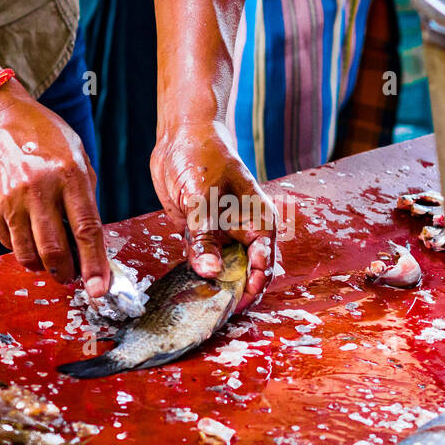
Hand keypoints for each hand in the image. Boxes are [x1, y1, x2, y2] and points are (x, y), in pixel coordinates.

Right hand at [0, 81, 108, 296]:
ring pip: (28, 254)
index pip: (86, 230)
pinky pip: (8, 244)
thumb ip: (85, 197)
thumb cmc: (43, 136)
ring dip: (43, 267)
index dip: (94, 265)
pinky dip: (22, 249)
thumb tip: (91, 241)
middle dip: (67, 272)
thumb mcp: (77, 157)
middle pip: (55, 250)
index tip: (98, 289)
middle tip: (71, 276)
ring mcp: (11, 200)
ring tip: (50, 262)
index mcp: (69, 175)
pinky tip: (29, 238)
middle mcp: (39, 189)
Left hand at [150, 121, 275, 310]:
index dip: (251, 287)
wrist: (181, 133)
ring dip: (211, 285)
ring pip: (220, 269)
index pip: (262, 264)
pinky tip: (184, 288)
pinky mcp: (198, 232)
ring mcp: (220, 232)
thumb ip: (205, 237)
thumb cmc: (203, 156)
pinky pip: (199, 258)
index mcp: (258, 222)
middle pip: (244, 272)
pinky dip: (193, 272)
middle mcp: (243, 231)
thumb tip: (210, 272)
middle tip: (215, 312)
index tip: (235, 304)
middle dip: (232, 292)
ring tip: (199, 306)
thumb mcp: (202, 198)